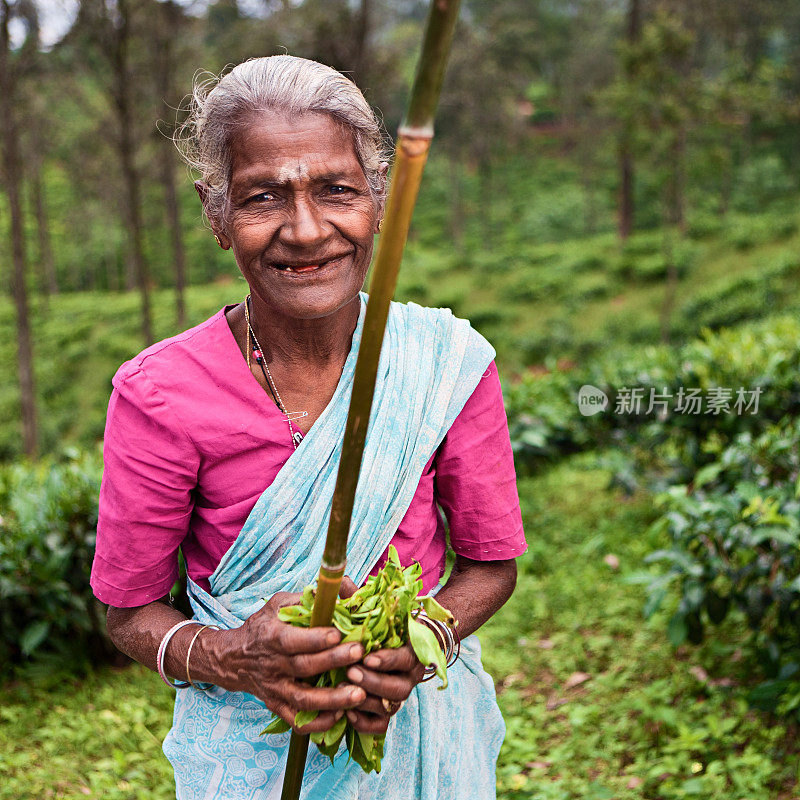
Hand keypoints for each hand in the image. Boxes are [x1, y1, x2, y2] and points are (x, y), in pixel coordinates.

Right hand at [220, 591, 365, 733]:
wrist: (234, 658)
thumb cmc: (264, 626)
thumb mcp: (278, 604)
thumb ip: (307, 597)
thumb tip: (341, 586)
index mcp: (272, 637)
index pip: (293, 640)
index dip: (315, 638)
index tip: (339, 632)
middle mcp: (273, 665)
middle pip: (304, 667)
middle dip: (333, 661)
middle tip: (360, 654)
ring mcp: (276, 689)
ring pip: (303, 700)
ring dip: (332, 699)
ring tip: (360, 695)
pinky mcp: (278, 706)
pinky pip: (297, 721)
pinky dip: (318, 723)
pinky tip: (340, 716)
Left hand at [336, 575, 425, 734]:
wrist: (392, 644)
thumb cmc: (379, 622)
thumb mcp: (373, 607)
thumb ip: (359, 596)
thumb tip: (343, 583)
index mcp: (411, 648)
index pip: (406, 658)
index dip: (388, 659)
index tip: (367, 657)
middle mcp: (409, 675)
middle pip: (399, 688)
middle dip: (374, 682)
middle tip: (351, 672)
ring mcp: (398, 693)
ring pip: (390, 707)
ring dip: (367, 701)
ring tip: (344, 691)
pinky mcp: (385, 710)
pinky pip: (380, 725)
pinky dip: (365, 723)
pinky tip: (347, 714)